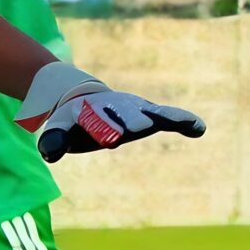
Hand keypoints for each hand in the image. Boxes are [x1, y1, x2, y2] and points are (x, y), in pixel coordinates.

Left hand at [14, 62, 204, 162]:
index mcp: (90, 110)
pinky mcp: (149, 114)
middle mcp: (114, 106)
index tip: (111, 139)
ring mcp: (134, 109)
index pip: (97, 120)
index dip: (103, 128)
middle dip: (132, 120)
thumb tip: (49, 154)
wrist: (82, 96)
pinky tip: (200, 129)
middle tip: (142, 126)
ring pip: (151, 112)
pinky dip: (182, 121)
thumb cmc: (71, 119)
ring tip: (184, 123)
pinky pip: (168, 117)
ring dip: (164, 118)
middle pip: (126, 114)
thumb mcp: (59, 127)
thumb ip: (55, 140)